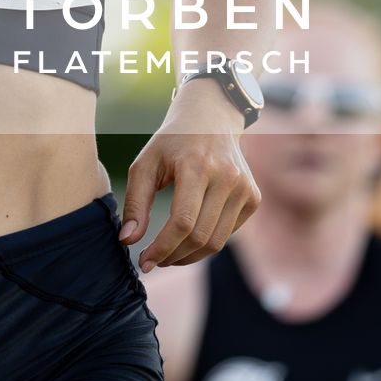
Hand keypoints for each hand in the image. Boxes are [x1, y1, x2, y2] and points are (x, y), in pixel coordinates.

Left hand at [119, 78, 260, 271]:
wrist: (212, 118)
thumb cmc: (172, 142)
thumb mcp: (145, 163)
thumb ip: (134, 202)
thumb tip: (127, 241)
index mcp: (197, 166)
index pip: (182, 222)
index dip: (162, 248)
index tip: (143, 262)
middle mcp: (227, 177)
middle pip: (200, 237)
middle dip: (173, 257)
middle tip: (153, 261)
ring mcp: (245, 189)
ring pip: (216, 242)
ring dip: (189, 256)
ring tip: (167, 255)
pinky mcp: (253, 198)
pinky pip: (227, 234)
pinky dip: (205, 243)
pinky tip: (187, 238)